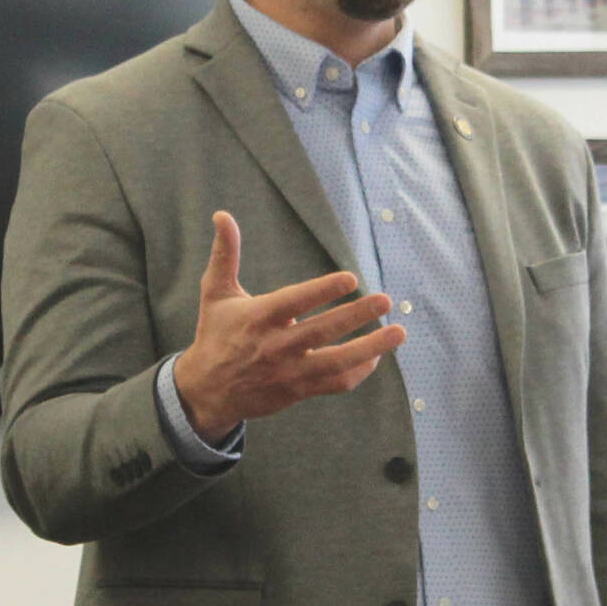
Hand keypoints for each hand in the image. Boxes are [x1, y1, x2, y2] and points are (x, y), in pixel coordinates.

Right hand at [172, 211, 405, 440]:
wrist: (207, 391)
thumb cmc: (215, 334)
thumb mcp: (216, 293)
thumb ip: (225, 254)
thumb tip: (222, 215)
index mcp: (258, 318)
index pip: (294, 302)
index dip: (322, 291)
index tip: (350, 278)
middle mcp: (276, 346)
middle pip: (322, 330)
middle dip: (357, 315)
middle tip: (385, 299)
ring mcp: (290, 371)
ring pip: (336, 362)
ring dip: (371, 347)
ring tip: (399, 332)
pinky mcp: (299, 390)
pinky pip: (336, 383)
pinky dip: (360, 371)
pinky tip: (377, 355)